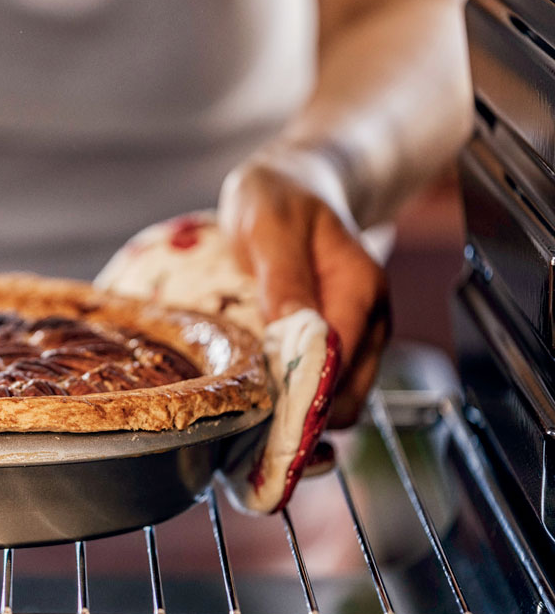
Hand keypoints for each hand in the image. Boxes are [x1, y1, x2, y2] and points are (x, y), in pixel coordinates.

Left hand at [219, 160, 389, 427]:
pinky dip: (294, 404)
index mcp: (360, 290)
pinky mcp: (336, 346)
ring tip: (247, 422)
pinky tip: (258, 404)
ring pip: (337, 402)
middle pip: (346, 398)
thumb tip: (292, 333)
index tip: (258, 417)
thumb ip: (284, 279)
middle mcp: (369, 321)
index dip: (301, 397)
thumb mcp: (271, 227)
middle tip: (244, 429)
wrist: (295, 184)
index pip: (340, 364)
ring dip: (296, 417)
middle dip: (300, 420)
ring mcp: (357, 337)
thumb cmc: (280, 200)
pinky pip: (322, 390)